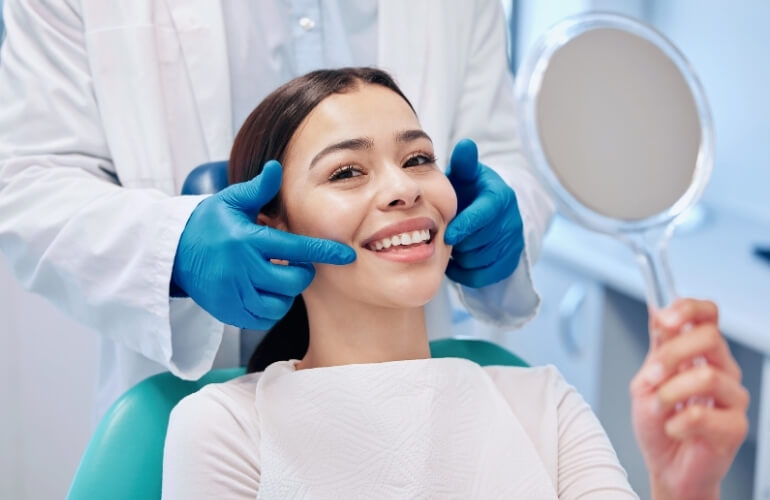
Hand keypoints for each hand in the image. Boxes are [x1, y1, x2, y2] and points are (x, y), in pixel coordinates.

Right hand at [172, 160, 355, 329]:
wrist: (173, 252)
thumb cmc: (208, 223)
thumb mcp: (230, 201)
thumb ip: (258, 189)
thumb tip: (276, 167)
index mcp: (247, 240)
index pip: (296, 249)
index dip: (325, 253)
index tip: (347, 255)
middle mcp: (241, 269)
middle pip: (294, 282)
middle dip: (302, 273)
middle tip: (293, 264)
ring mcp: (233, 294)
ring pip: (281, 304)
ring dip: (286, 293)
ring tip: (276, 277)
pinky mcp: (227, 312)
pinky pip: (263, 319)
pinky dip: (271, 308)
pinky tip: (264, 292)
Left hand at [444, 139, 523, 287]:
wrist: (487, 211)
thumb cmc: (469, 191)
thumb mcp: (465, 175)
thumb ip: (463, 163)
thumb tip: (465, 144)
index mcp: (500, 197)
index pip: (485, 215)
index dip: (466, 227)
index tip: (448, 236)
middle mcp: (512, 220)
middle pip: (480, 242)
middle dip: (459, 243)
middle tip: (443, 238)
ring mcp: (513, 242)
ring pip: (480, 260)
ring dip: (461, 257)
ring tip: (451, 247)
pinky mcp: (511, 261)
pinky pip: (484, 276)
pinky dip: (466, 273)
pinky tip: (457, 261)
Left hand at [630, 299, 748, 499]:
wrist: (666, 465)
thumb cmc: (658, 422)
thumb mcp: (647, 381)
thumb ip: (657, 350)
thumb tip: (658, 312)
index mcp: (700, 353)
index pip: (707, 315)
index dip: (689, 309)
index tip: (665, 319)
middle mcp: (721, 369)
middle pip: (710, 337)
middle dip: (672, 354)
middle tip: (652, 377)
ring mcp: (732, 397)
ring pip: (707, 376)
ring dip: (670, 392)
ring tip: (659, 408)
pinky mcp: (736, 426)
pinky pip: (704, 414)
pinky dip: (676, 422)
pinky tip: (673, 429)